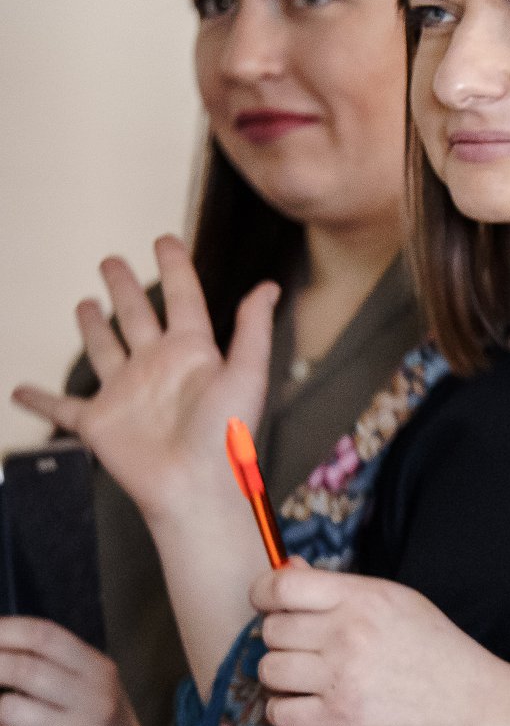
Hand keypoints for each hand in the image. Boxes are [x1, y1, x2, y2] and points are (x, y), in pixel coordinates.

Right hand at [11, 236, 275, 522]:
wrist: (195, 485)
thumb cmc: (226, 435)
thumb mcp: (246, 374)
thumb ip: (252, 329)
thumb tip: (268, 285)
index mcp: (191, 351)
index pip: (183, 298)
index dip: (175, 267)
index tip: (164, 239)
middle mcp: (155, 366)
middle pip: (135, 315)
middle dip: (123, 287)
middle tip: (110, 261)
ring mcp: (125, 392)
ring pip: (103, 349)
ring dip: (92, 327)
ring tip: (83, 304)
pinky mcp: (99, 422)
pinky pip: (61, 408)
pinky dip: (38, 400)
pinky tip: (20, 391)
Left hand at [251, 561, 500, 725]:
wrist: (469, 701)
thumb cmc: (434, 647)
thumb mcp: (395, 600)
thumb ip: (338, 586)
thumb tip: (285, 569)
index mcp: (363, 598)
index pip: (281, 587)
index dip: (264, 594)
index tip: (270, 604)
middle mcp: (348, 635)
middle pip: (272, 631)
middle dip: (284, 640)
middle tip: (310, 648)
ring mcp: (341, 679)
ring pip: (269, 671)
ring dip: (284, 676)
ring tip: (312, 678)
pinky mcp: (338, 719)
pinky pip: (278, 713)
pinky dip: (287, 710)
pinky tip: (310, 703)